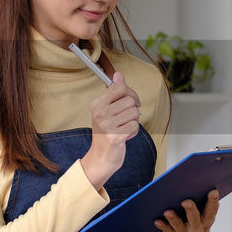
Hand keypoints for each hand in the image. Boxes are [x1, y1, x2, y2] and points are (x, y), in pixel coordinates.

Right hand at [79, 72, 139, 188]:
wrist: (101, 157)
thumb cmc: (106, 132)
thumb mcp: (107, 110)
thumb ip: (114, 92)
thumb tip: (118, 75)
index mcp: (97, 104)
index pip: (119, 87)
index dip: (130, 93)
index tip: (130, 100)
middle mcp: (100, 113)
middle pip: (130, 100)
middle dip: (133, 110)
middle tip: (125, 118)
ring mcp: (107, 125)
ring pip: (134, 113)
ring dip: (133, 121)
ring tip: (123, 127)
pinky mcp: (115, 136)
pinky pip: (135, 126)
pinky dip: (133, 132)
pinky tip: (124, 135)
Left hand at [155, 189, 217, 231]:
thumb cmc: (198, 223)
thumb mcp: (205, 217)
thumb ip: (206, 205)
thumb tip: (203, 186)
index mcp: (207, 221)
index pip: (211, 211)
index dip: (213, 202)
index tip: (213, 191)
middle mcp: (197, 230)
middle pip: (195, 219)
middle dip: (191, 210)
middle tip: (186, 202)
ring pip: (179, 226)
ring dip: (173, 219)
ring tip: (168, 212)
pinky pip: (167, 231)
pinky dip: (162, 226)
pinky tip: (157, 221)